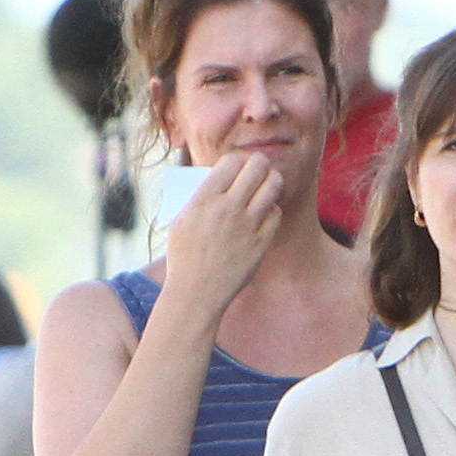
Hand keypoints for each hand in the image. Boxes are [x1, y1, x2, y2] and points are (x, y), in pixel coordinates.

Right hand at [161, 153, 284, 318]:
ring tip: (266, 186)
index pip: (231, 161)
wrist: (195, 295)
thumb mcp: (180, 222)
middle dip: (259, 164)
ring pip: (272, 185)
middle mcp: (227, 209)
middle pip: (257, 166)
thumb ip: (199, 197)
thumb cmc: (184, 258)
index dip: (237, 161)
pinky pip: (276, 213)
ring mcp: (246, 225)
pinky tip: (264, 214)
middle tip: (257, 170)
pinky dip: (272, 209)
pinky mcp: (260, 243)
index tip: (238, 167)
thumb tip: (218, 178)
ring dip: (271, 181)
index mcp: (204, 200)